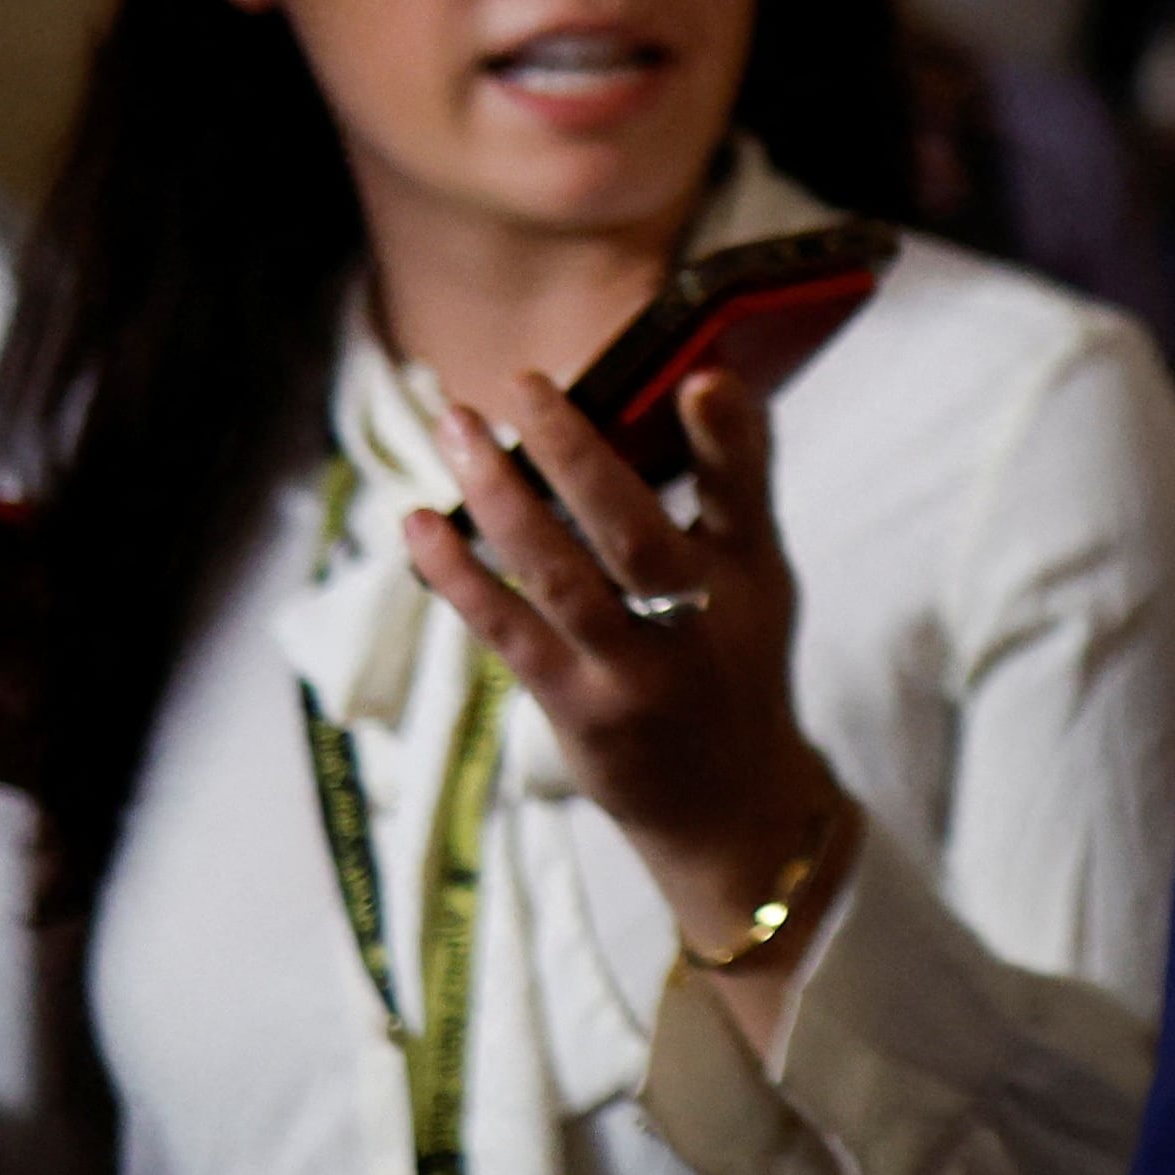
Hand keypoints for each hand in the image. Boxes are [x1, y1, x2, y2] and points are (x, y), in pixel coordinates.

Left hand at [407, 366, 854, 1004]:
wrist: (727, 803)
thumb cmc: (732, 657)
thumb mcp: (757, 569)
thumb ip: (734, 476)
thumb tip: (705, 371)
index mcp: (748, 578)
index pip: (743, 495)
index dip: (726, 438)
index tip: (697, 377)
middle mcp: (696, 627)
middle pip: (631, 533)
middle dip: (575, 452)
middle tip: (522, 380)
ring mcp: (631, 675)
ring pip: (557, 576)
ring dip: (500, 497)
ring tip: (458, 426)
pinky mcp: (573, 709)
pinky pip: (505, 631)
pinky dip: (457, 574)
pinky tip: (417, 522)